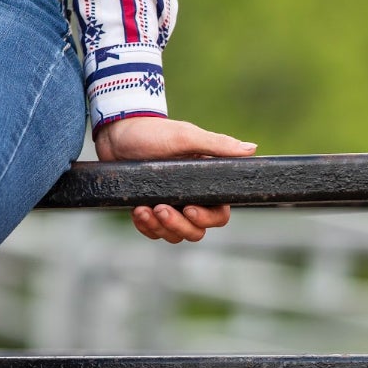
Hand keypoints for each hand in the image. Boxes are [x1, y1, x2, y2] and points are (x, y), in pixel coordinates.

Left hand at [93, 113, 254, 244]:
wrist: (116, 133)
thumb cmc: (153, 132)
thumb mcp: (185, 136)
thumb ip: (217, 145)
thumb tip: (252, 149)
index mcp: (205, 182)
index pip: (219, 214)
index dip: (207, 218)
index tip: (190, 209)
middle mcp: (190, 197)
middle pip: (196, 231)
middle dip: (178, 225)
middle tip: (160, 208)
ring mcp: (170, 205)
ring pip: (174, 235)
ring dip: (159, 227)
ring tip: (142, 209)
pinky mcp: (149, 209)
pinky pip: (153, 232)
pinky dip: (145, 226)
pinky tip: (137, 211)